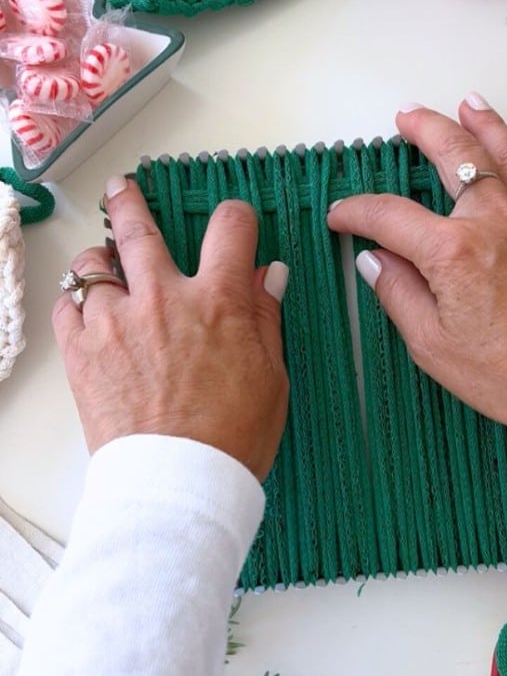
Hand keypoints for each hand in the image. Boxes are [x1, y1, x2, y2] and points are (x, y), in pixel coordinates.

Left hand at [53, 177, 288, 480]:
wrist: (178, 483)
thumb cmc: (231, 436)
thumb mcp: (271, 376)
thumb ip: (264, 318)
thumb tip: (268, 276)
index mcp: (218, 300)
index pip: (230, 227)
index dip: (236, 217)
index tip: (232, 222)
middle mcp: (163, 298)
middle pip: (138, 226)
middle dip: (129, 202)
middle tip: (122, 191)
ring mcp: (116, 321)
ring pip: (92, 264)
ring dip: (99, 260)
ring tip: (101, 266)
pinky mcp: (81, 351)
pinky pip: (66, 306)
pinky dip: (76, 302)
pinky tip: (86, 310)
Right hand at [327, 95, 506, 446]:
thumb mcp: (431, 345)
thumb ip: (399, 293)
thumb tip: (376, 260)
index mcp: (452, 252)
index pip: (389, 215)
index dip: (357, 212)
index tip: (341, 217)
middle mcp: (494, 222)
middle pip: (455, 157)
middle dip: (426, 129)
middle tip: (407, 116)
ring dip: (485, 125)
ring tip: (468, 103)